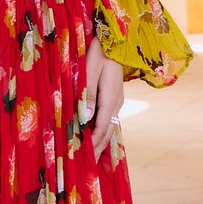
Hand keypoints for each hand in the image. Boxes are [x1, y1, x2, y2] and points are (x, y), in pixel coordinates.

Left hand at [80, 33, 125, 156]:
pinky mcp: (113, 96)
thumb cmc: (99, 52)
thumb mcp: (90, 71)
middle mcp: (116, 102)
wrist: (115, 39)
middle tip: (87, 164)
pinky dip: (102, 130)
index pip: (102, 126)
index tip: (85, 156)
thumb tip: (86, 118)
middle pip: (108, 130)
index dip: (93, 142)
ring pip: (109, 126)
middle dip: (98, 147)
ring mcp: (117, 100)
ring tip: (91, 155)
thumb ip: (88, 94)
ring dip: (101, 141)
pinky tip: (96, 136)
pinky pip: (109, 118)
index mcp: (111, 97)